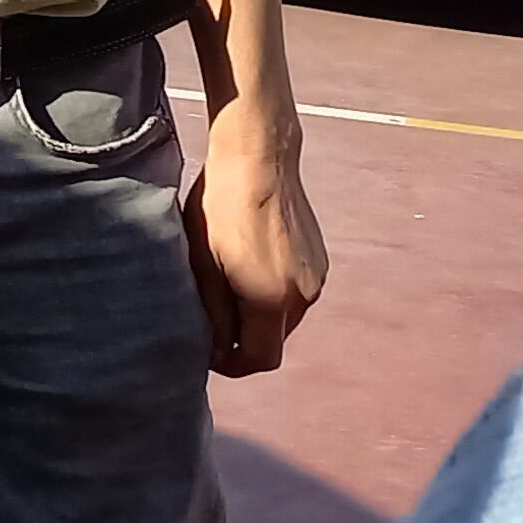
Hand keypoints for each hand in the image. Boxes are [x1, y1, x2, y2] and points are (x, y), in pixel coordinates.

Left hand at [185, 111, 327, 374]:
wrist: (258, 158)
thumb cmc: (220, 206)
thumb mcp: (203, 263)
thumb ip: (214, 313)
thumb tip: (219, 348)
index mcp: (272, 299)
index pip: (261, 359)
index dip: (233, 364)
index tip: (209, 353)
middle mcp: (303, 294)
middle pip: (274, 339)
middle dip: (244, 337)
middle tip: (211, 317)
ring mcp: (316, 276)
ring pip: (285, 315)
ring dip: (258, 312)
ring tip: (226, 283)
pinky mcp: (320, 258)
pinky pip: (295, 290)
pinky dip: (273, 290)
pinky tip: (248, 262)